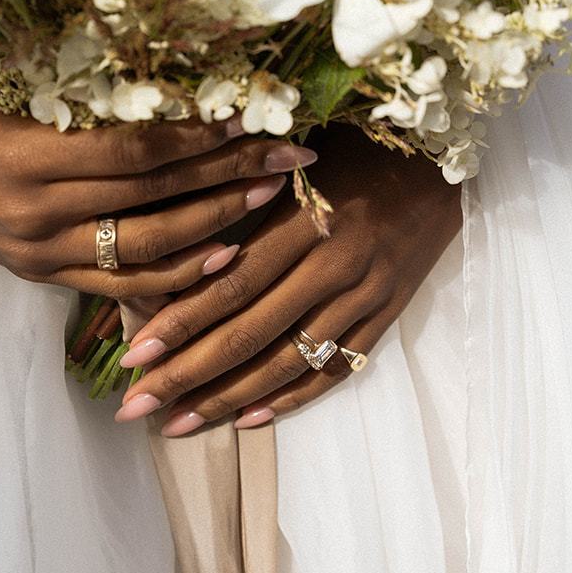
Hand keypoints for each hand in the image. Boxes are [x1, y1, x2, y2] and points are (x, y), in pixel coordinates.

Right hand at [0, 85, 316, 296]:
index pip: (134, 148)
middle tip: (291, 154)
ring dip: (217, 221)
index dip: (199, 135)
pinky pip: (121, 287)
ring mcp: (40, 252)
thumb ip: (82, 78)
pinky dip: (176, 275)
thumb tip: (177, 58)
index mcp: (24, 154)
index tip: (255, 115)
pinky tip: (223, 255)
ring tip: (270, 195)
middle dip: (230, 173)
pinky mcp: (42, 277)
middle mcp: (35, 211)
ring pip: (147, 247)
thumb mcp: (9, 78)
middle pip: (153, 195)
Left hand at [113, 127, 461, 427]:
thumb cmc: (353, 147)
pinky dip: (292, 397)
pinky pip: (337, 368)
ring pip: (289, 360)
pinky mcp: (387, 314)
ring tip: (179, 424)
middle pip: (252, 332)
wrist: (439, 158)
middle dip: (188, 374)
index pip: (233, 284)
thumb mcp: (295, 163)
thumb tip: (174, 251)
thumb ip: (243, 205)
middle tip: (136, 406)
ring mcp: (367, 294)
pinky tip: (249, 419)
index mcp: (309, 219)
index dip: (180, 324)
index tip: (132, 356)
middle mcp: (338, 263)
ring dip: (228, 398)